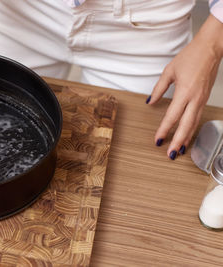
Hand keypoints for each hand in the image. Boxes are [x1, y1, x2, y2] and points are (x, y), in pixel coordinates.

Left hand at [148, 14, 222, 159]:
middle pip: (186, 125)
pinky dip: (192, 129)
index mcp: (185, 92)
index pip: (172, 116)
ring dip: (186, 138)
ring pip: (194, 123)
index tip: (157, 140)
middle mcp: (195, 98)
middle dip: (177, 141)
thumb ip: (159, 89)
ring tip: (178, 150)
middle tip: (170, 154)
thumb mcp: (169, 72)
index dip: (164, 130)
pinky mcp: (205, 99)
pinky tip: (187, 135)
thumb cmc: (191, 57)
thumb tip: (150, 101)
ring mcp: (202, 99)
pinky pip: (197, 117)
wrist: (211, 48)